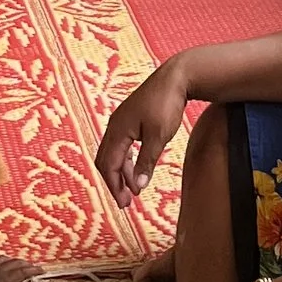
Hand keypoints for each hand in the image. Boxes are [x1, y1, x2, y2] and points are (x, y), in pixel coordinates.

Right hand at [95, 65, 189, 203]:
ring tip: (135, 189)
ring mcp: (121, 121)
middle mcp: (115, 125)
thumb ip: (147, 161)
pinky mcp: (130, 119)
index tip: (124, 203)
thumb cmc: (167, 104)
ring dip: (122, 172)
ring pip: (113, 153)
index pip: (108, 165)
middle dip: (114, 182)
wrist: (176, 77)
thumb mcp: (159, 136)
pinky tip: (136, 169)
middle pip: (105, 160)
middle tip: (126, 201)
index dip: (114, 186)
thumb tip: (139, 186)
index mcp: (117, 130)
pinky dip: (126, 160)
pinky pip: (121, 145)